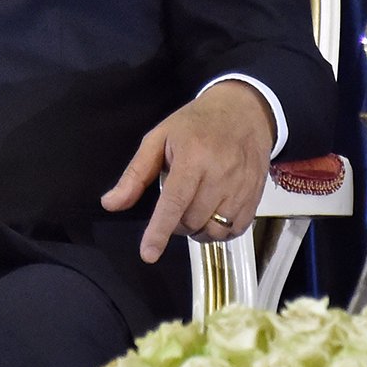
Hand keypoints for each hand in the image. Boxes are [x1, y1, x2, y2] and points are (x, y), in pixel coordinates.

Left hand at [99, 80, 273, 262]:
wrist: (243, 112)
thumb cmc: (196, 124)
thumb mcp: (159, 138)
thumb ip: (135, 174)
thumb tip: (111, 203)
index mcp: (192, 156)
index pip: (174, 202)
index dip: (159, 231)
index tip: (148, 254)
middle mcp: (219, 174)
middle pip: (191, 221)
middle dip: (176, 223)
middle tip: (174, 201)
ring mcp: (240, 188)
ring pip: (213, 230)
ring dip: (196, 229)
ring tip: (192, 207)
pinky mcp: (255, 198)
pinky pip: (234, 231)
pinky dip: (218, 231)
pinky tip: (212, 213)